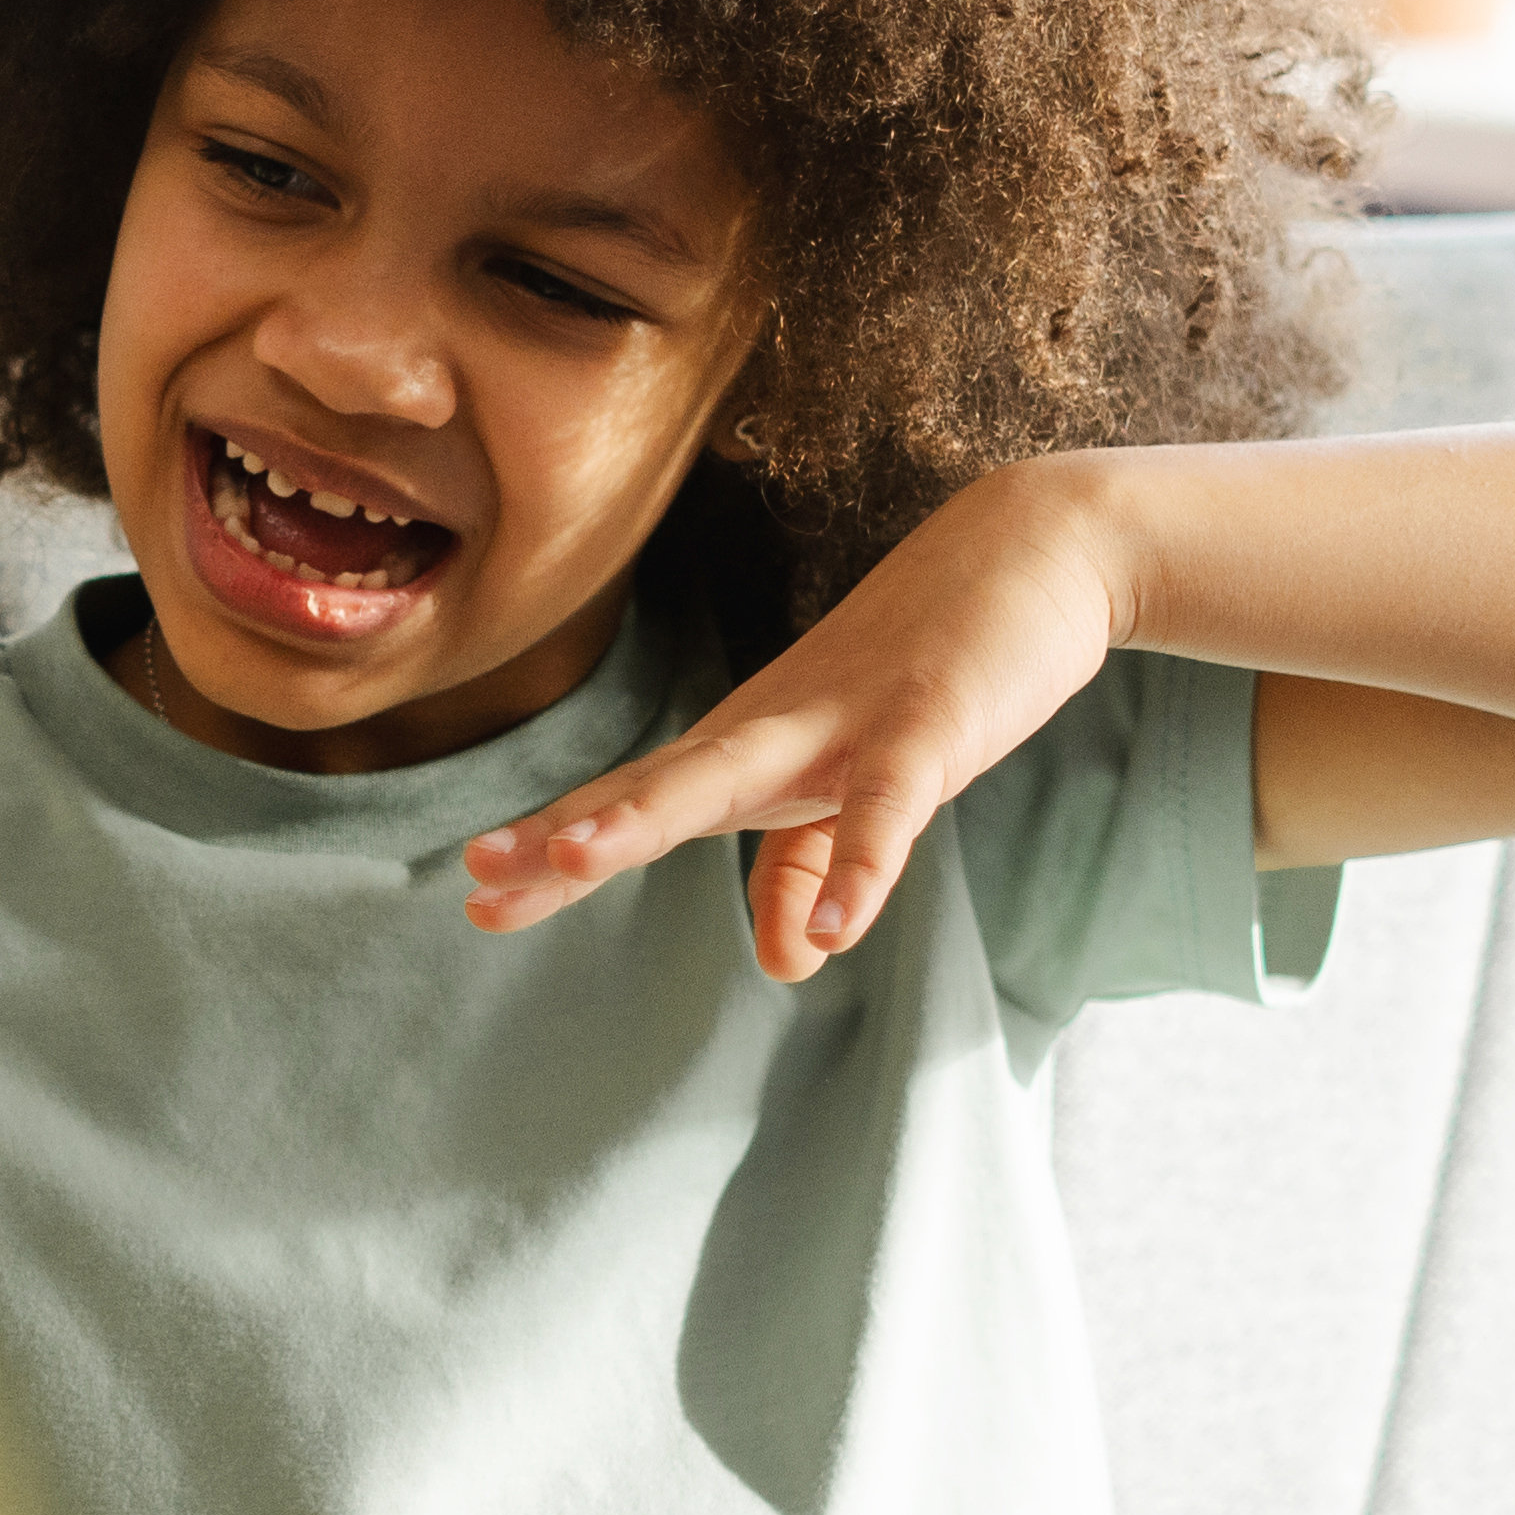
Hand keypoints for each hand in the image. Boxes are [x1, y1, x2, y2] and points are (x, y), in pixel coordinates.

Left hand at [462, 462, 1124, 979]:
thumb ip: (811, 867)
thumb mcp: (859, 779)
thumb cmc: (934, 669)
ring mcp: (847, 720)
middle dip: (566, 832)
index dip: (559, 850)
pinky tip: (833, 939)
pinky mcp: (930, 724)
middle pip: (654, 788)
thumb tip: (784, 964)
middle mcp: (776, 729)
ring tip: (575, 858)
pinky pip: (886, 803)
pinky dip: (859, 866)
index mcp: (753, 747)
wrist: (1037, 550)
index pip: (637, 803)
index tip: (476, 900)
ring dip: (651, 813)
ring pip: (732, 773)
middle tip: (479, 876)